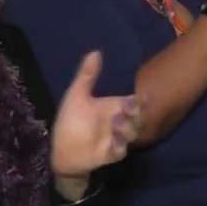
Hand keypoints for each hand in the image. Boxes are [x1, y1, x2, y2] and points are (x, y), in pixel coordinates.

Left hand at [51, 52, 144, 184]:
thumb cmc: (71, 120)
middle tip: (129, 108)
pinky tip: (114, 143)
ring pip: (132, 134)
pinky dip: (120, 147)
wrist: (61, 149)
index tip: (145, 95)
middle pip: (138, 117)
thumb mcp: (77, 95)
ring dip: (128, 128)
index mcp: (115, 107)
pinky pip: (120, 152)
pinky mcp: (110, 154)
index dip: (143, 100)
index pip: (136, 102)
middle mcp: (120, 123)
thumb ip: (87, 75)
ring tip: (116, 124)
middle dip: (138, 113)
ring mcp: (116, 139)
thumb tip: (95, 51)